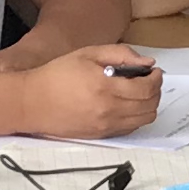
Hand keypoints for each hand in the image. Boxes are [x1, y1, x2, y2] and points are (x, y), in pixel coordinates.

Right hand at [20, 45, 164, 138]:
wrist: (32, 102)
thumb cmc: (56, 75)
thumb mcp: (87, 54)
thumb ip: (119, 54)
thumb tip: (146, 62)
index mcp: (106, 87)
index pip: (147, 88)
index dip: (156, 78)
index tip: (154, 71)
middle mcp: (109, 110)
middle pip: (150, 106)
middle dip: (156, 91)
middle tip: (149, 80)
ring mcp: (105, 126)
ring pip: (144, 120)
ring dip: (148, 105)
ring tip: (139, 93)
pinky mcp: (100, 135)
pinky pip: (130, 129)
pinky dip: (136, 117)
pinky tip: (126, 105)